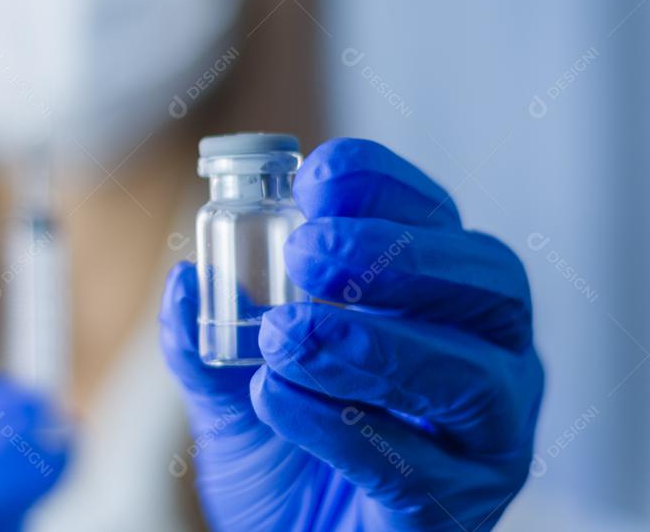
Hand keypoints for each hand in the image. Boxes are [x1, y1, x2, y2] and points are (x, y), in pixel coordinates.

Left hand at [161, 137, 542, 531]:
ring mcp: (484, 438)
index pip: (435, 222)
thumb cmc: (282, 458)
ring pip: (471, 374)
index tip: (316, 176)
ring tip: (283, 336)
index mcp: (435, 305)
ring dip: (372, 344)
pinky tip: (277, 399)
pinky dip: (342, 424)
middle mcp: (483, 358)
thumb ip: (206, 338)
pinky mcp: (457, 510)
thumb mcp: (228, 389)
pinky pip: (419, 464)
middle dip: (397, 255)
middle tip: (310, 252)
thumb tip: (186, 279)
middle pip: (488, 283)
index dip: (385, 187)